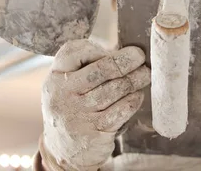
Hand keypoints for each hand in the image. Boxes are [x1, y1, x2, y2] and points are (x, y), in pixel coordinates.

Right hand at [40, 40, 149, 170]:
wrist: (63, 152)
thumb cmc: (72, 109)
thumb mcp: (67, 86)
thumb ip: (85, 68)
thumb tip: (123, 52)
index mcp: (55, 78)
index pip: (73, 51)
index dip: (95, 48)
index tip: (110, 51)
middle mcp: (63, 94)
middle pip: (102, 68)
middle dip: (127, 60)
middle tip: (140, 56)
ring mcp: (79, 113)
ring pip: (116, 88)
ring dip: (136, 78)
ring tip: (145, 74)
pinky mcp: (95, 131)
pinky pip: (123, 108)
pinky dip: (134, 99)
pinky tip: (137, 95)